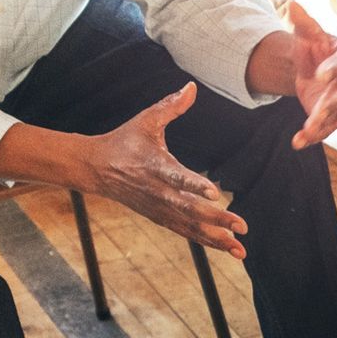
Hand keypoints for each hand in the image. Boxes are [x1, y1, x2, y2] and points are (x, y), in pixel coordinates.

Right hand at [82, 84, 248, 257]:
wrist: (95, 168)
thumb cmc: (124, 141)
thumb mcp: (145, 121)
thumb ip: (171, 106)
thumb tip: (191, 86)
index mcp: (154, 166)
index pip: (176, 177)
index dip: (194, 184)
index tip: (213, 192)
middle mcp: (157, 192)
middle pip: (189, 208)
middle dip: (216, 218)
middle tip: (241, 225)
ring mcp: (159, 208)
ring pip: (190, 226)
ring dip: (217, 239)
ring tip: (241, 250)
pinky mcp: (160, 218)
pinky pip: (186, 232)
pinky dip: (207, 242)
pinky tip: (229, 248)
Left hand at [287, 2, 336, 148]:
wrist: (315, 69)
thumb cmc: (317, 49)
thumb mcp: (308, 35)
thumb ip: (303, 23)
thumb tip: (292, 4)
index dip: (335, 70)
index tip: (320, 74)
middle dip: (333, 104)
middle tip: (317, 112)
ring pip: (336, 116)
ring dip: (321, 125)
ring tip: (306, 132)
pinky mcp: (334, 117)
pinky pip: (326, 128)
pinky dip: (312, 136)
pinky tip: (298, 142)